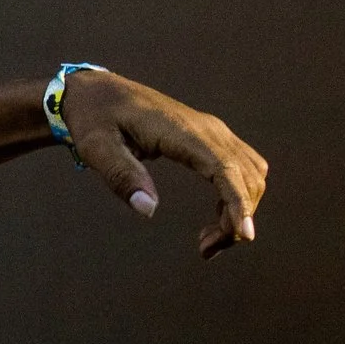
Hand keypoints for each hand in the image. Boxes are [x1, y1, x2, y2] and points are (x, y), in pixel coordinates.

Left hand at [61, 70, 267, 257]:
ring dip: (240, 210)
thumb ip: (121, 176)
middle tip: (205, 251)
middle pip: (245, 177)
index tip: (245, 234)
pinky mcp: (210, 139)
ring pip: (250, 175)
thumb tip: (148, 209)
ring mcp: (213, 132)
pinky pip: (240, 170)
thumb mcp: (96, 148)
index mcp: (183, 131)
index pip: (224, 168)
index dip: (239, 202)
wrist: (99, 92)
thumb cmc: (94, 119)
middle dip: (236, 218)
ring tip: (207, 243)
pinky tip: (215, 221)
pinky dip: (237, 198)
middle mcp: (208, 129)